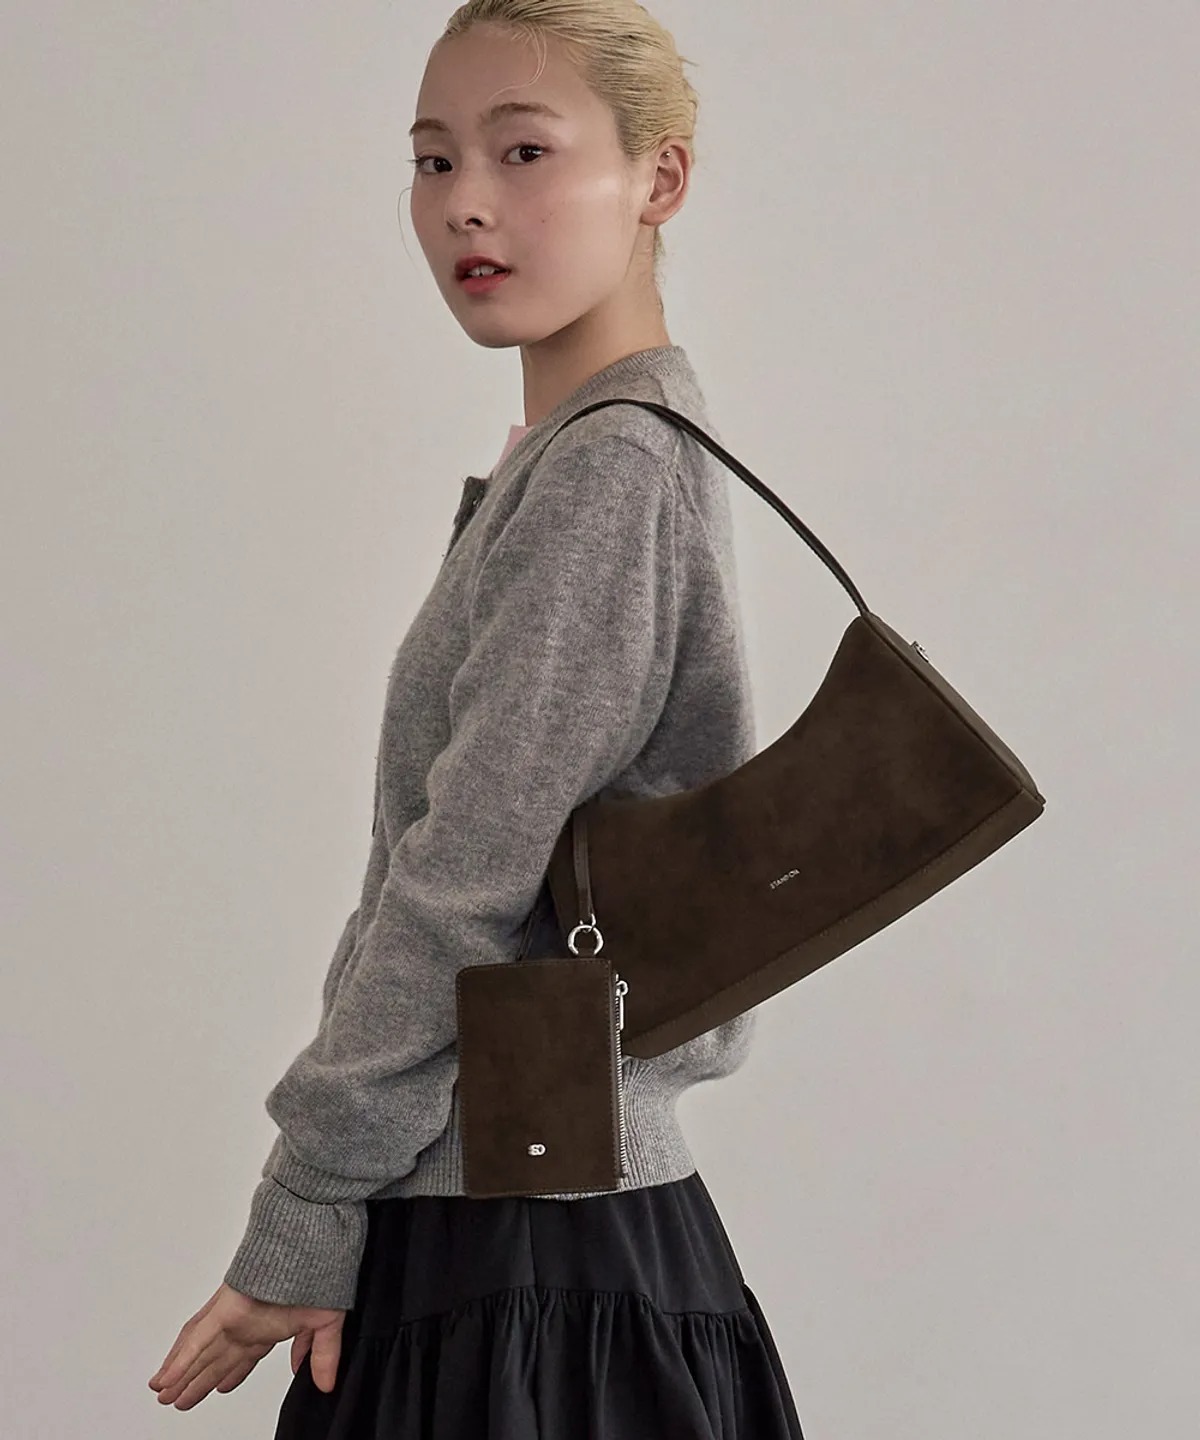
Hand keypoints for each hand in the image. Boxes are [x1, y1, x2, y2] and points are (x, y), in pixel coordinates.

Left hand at [148, 1281, 346, 1409]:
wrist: (314, 1238)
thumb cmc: (320, 1266)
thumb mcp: (327, 1321)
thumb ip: (322, 1353)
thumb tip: (324, 1382)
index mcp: (268, 1324)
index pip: (244, 1356)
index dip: (231, 1375)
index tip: (220, 1388)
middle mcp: (247, 1322)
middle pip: (216, 1359)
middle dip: (197, 1381)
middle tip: (178, 1400)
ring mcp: (233, 1315)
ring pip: (200, 1352)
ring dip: (182, 1375)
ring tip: (164, 1394)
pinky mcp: (225, 1309)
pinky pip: (198, 1340)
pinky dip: (181, 1361)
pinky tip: (166, 1379)